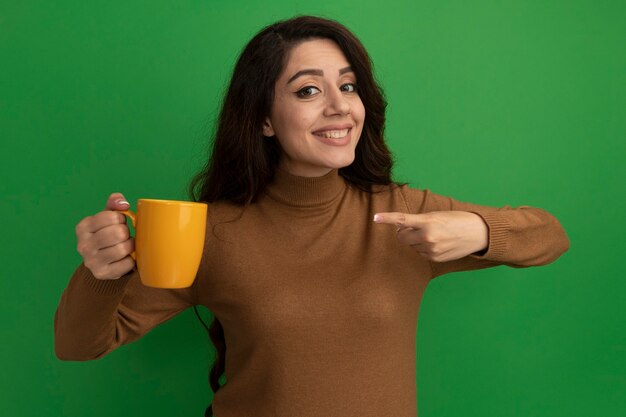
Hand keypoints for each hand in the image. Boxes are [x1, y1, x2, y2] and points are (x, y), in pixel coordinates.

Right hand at [75, 193, 135, 279]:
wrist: (104, 262)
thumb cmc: (108, 234)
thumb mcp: (108, 217)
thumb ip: (115, 204)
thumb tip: (122, 203)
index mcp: (83, 227)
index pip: (110, 216)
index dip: (121, 218)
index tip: (119, 222)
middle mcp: (83, 245)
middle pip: (118, 233)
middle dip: (126, 233)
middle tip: (123, 236)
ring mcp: (91, 261)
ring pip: (123, 248)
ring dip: (130, 246)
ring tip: (125, 245)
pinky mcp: (102, 273)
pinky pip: (127, 263)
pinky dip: (131, 260)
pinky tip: (125, 258)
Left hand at [373, 211, 488, 261]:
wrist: (478, 233)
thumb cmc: (457, 219)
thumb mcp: (437, 215)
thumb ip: (419, 221)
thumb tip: (401, 228)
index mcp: (427, 222)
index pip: (402, 220)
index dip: (387, 218)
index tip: (375, 217)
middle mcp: (427, 237)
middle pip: (402, 237)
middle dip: (404, 233)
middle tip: (416, 227)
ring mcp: (431, 250)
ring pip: (412, 246)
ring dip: (417, 240)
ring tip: (435, 234)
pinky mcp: (435, 259)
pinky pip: (421, 253)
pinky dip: (425, 248)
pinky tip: (439, 243)